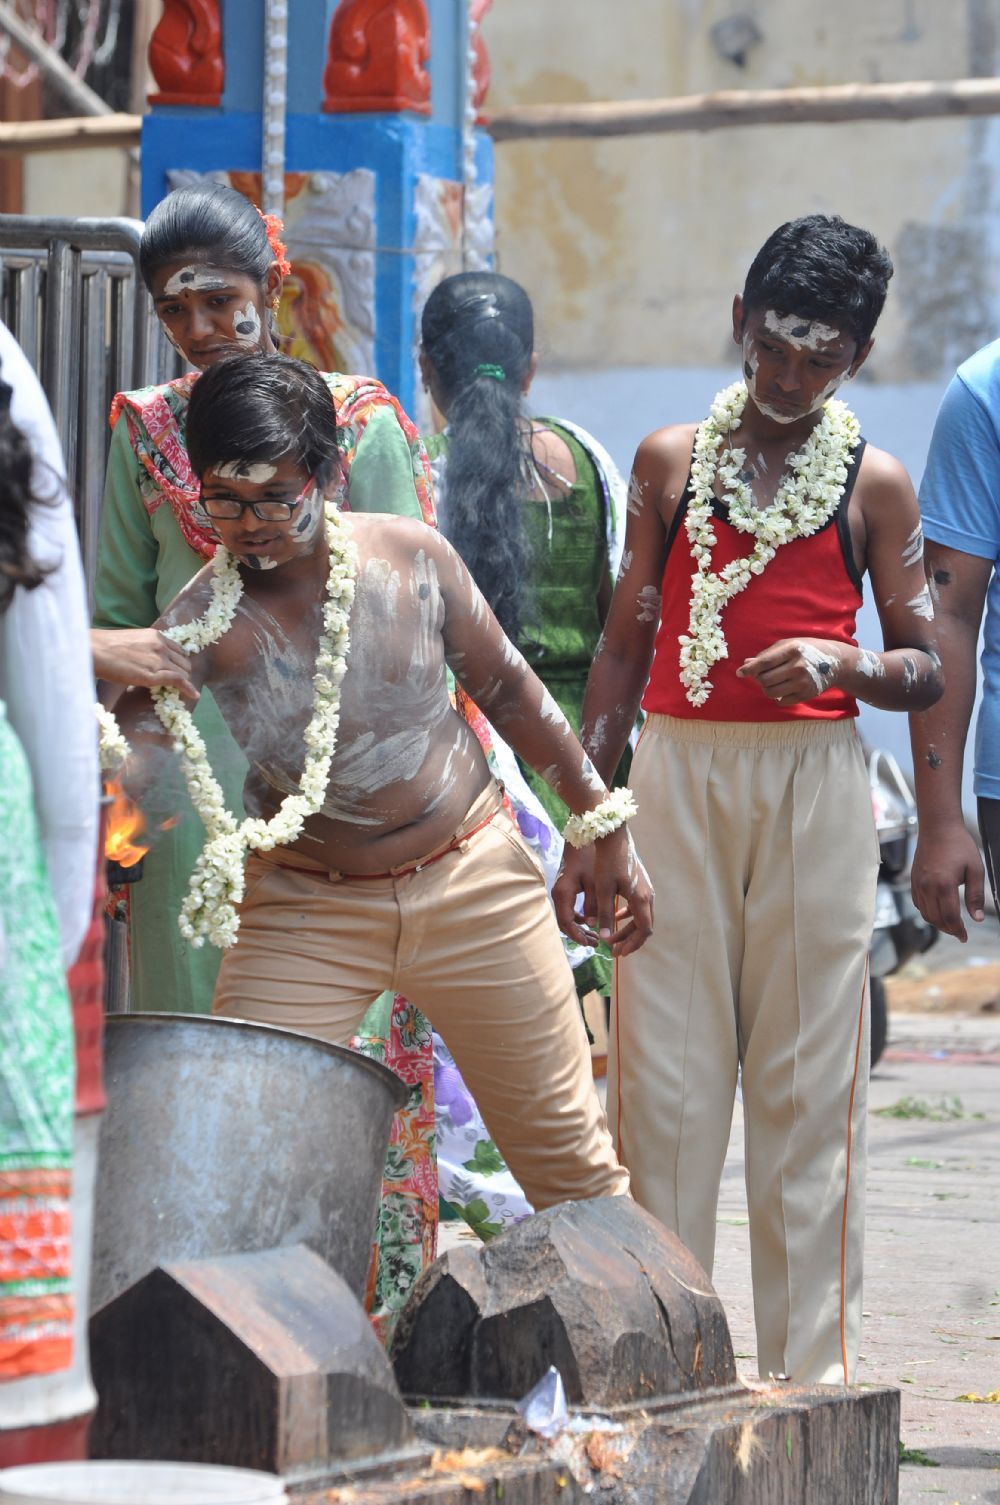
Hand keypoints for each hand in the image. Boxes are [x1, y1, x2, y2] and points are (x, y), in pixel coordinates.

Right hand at [91, 627, 198, 700]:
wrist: (95, 651)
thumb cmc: (105, 647)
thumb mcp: (132, 641)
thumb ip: (145, 649)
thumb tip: (147, 662)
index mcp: (156, 636)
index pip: (178, 650)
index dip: (179, 662)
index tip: (177, 669)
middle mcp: (161, 646)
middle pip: (184, 662)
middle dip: (182, 672)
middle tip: (176, 682)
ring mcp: (159, 660)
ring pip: (183, 672)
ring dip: (183, 681)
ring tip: (178, 690)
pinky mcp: (154, 675)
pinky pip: (179, 681)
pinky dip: (188, 689)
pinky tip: (193, 695)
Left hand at [553, 828, 653, 956]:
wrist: (614, 837)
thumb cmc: (607, 862)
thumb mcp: (603, 890)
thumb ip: (605, 914)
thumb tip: (605, 937)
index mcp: (640, 899)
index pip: (643, 930)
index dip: (632, 944)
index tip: (618, 952)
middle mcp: (648, 895)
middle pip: (644, 926)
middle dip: (630, 940)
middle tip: (615, 950)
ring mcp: (646, 889)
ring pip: (642, 916)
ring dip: (629, 929)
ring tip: (613, 937)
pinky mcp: (640, 883)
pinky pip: (638, 906)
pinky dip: (629, 916)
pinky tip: (615, 917)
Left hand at [736, 637, 841, 705]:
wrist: (835, 662)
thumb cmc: (806, 650)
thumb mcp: (788, 645)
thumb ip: (767, 655)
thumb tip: (746, 664)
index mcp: (792, 650)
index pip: (765, 662)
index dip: (749, 669)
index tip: (739, 673)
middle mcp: (798, 666)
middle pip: (764, 680)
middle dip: (758, 679)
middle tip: (762, 675)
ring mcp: (803, 682)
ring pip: (771, 692)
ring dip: (767, 688)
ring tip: (773, 681)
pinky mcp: (806, 695)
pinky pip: (781, 701)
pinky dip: (778, 697)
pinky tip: (784, 688)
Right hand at [910, 820, 985, 941]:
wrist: (938, 827)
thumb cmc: (960, 845)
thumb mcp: (975, 869)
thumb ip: (975, 896)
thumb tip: (977, 919)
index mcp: (944, 885)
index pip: (950, 918)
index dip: (958, 931)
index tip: (965, 937)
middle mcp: (927, 887)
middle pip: (936, 919)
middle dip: (949, 929)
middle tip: (960, 933)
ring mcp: (918, 884)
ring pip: (925, 914)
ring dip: (938, 923)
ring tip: (950, 924)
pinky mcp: (914, 880)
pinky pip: (918, 903)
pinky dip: (928, 912)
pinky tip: (938, 910)